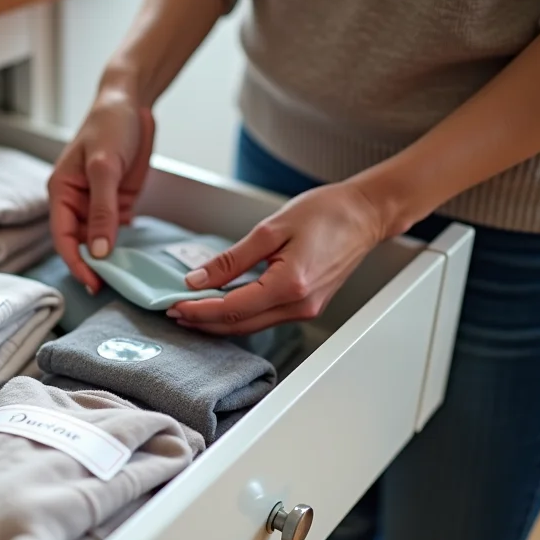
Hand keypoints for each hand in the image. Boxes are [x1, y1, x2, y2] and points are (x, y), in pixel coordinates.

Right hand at [48, 91, 155, 292]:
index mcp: (62, 193)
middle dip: (93, 266)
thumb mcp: (104, 167)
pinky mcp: (118, 203)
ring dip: (110, 259)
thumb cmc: (109, 126)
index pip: (64, 237)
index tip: (93, 282)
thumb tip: (99, 250)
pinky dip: (125, 246)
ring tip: (124, 280)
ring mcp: (98, 204)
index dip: (76, 263)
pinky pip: (118, 231)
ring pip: (100, 241)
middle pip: (81, 244)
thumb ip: (102, 210)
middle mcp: (77, 202)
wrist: (131, 103)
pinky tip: (134, 260)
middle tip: (112, 287)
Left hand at [169, 181, 392, 333]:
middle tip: (174, 313)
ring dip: (219, 322)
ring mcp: (306, 309)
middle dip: (203, 322)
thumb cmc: (326, 213)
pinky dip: (240, 316)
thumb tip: (198, 279)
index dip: (199, 310)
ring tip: (191, 311)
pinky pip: (266, 318)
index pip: (232, 308)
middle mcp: (299, 305)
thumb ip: (232, 259)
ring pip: (251, 326)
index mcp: (290, 285)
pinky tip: (222, 306)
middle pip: (239, 325)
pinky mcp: (308, 306)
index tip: (174, 305)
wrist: (365, 214)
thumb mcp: (270, 229)